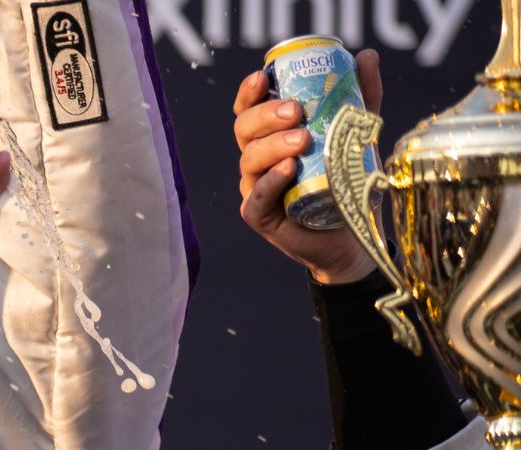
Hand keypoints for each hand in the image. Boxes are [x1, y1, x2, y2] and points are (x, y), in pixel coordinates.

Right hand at [234, 49, 382, 284]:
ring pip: (249, 160)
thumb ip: (360, 97)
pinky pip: (255, 197)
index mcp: (270, 137)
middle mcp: (257, 160)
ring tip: (302, 140)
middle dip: (265, 116)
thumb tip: (365, 56)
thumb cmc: (348, 182)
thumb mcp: (356, 133)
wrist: (353, 234)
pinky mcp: (260, 216)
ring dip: (272, 146)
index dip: (249, 92)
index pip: (248, 109)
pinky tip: (288, 169)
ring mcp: (255, 188)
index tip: (264, 78)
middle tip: (295, 111)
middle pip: (244, 130)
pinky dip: (269, 181)